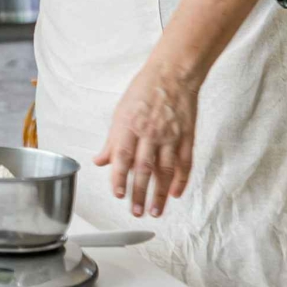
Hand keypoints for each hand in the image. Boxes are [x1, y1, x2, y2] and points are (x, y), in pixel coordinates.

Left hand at [93, 59, 198, 218]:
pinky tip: (176, 194)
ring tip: (156, 211)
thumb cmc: (143, 91)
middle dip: (139, 193)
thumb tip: (99, 161)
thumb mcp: (120, 112)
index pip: (123, 156)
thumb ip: (112, 141)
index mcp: (130, 125)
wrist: (173, 73)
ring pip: (166, 170)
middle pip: (144, 168)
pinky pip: (185, 163)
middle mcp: (151, 132)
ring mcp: (171, 135)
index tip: (118, 195)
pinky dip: (181, 180)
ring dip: (160, 193)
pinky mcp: (187, 136)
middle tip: (136, 212)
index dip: (119, 177)